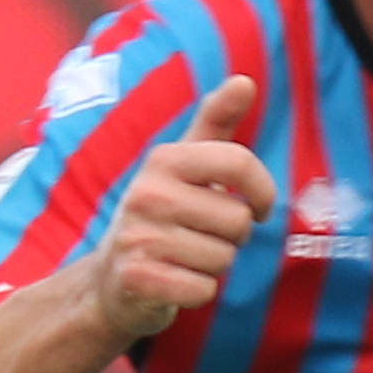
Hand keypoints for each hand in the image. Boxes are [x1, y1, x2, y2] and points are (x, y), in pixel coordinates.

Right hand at [86, 77, 275, 343]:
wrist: (110, 279)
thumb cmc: (160, 216)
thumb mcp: (183, 166)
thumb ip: (215, 123)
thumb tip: (245, 81)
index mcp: (163, 159)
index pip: (238, 162)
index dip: (262, 190)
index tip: (259, 207)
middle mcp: (146, 193)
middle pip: (238, 221)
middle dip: (232, 238)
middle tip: (202, 237)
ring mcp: (138, 236)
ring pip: (223, 259)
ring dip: (214, 266)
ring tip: (185, 258)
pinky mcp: (137, 279)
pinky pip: (203, 289)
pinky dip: (198, 292)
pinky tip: (176, 282)